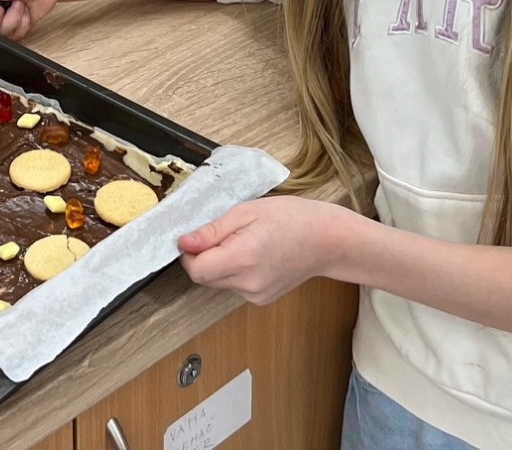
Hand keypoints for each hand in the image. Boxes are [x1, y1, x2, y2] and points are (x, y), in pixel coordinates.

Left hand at [177, 196, 361, 305]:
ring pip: (218, 282)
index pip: (196, 270)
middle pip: (204, 278)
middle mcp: (248, 283)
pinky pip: (234, 286)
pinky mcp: (261, 299)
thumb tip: (184, 242)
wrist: (327, 240)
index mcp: (243, 258)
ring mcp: (256, 295)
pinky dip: (234, 271)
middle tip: (223, 233)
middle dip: (203, 256)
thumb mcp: (247, 211)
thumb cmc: (291, 218)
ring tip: (243, 241)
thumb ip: (213, 230)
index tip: (195, 236)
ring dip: (219, 263)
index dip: (189, 253)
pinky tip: (254, 254)